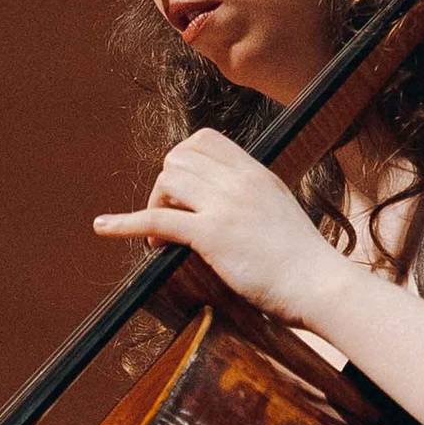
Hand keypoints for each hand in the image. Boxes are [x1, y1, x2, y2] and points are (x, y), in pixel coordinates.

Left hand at [94, 132, 340, 322]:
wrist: (320, 284)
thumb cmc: (303, 260)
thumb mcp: (278, 211)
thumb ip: (251, 199)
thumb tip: (225, 206)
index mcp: (255, 171)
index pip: (203, 140)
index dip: (183, 162)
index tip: (183, 194)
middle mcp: (238, 180)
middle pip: (178, 158)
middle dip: (165, 187)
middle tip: (171, 219)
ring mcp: (225, 206)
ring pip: (166, 182)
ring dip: (153, 207)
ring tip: (161, 238)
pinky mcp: (212, 235)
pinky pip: (156, 221)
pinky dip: (123, 224)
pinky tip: (103, 228)